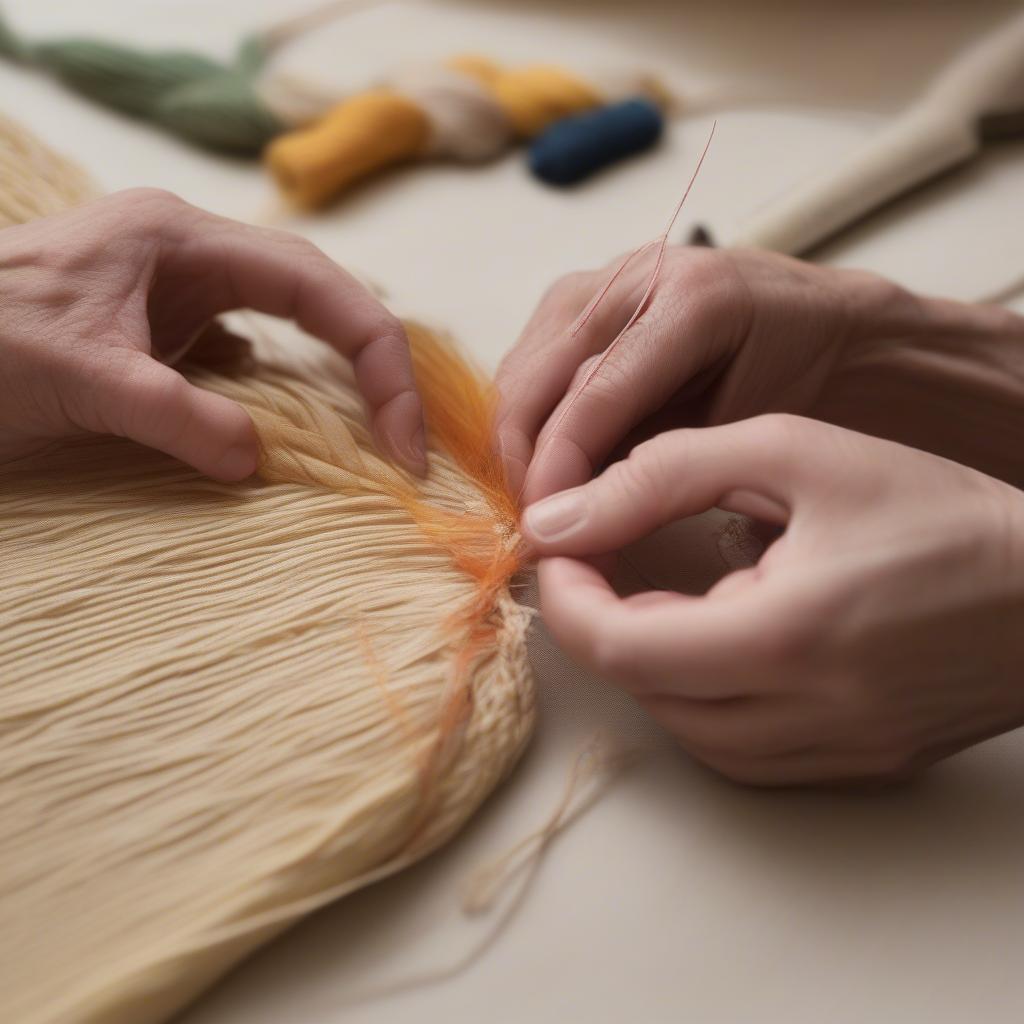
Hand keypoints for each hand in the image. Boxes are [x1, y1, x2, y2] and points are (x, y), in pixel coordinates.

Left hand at [0, 188, 425, 478]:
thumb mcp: (82, 379)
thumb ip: (177, 417)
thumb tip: (256, 463)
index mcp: (184, 239)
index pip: (320, 289)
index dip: (376, 363)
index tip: (402, 440)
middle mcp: (191, 255)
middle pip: (318, 301)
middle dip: (370, 370)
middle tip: (404, 446)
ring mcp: (175, 293)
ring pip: (287, 329)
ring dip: (331, 382)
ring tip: (370, 439)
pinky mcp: (159, 331)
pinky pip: (243, 359)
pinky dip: (277, 396)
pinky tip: (283, 430)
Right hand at [496, 246, 1023, 502]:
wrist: (844, 337)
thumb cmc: (813, 388)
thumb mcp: (745, 433)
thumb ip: (658, 456)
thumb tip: (574, 506)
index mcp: (694, 301)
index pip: (591, 396)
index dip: (554, 469)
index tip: (543, 527)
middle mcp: (639, 275)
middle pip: (535, 377)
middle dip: (520, 458)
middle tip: (533, 523)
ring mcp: (609, 277)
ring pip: (523, 367)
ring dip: (516, 437)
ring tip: (537, 495)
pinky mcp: (593, 295)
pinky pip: (534, 357)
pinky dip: (529, 412)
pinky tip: (545, 457)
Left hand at [522, 415, 1023, 785]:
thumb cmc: (937, 509)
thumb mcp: (798, 452)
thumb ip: (665, 473)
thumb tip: (560, 516)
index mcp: (786, 635)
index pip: (619, 647)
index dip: (568, 597)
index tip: (563, 547)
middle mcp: (803, 717)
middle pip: (642, 692)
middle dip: (601, 624)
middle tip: (602, 560)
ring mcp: (830, 756)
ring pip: (682, 728)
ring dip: (649, 662)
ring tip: (664, 594)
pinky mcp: (851, 768)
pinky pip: (736, 751)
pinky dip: (702, 697)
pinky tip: (721, 640)